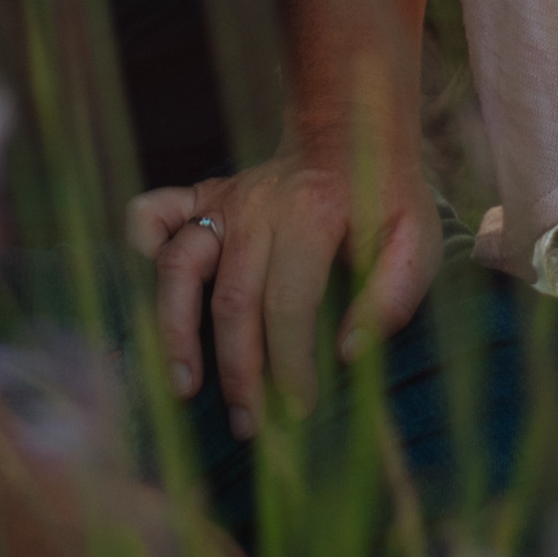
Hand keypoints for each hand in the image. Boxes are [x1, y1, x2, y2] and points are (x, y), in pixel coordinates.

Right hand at [128, 149, 445, 440]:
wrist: (350, 130)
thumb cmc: (386, 195)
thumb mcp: (417, 239)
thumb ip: (392, 296)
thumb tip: (349, 354)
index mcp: (313, 214)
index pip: (288, 302)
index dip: (290, 363)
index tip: (300, 409)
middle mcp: (259, 206)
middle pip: (232, 298)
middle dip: (238, 371)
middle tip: (250, 425)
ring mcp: (225, 200)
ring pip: (179, 264)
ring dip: (176, 329)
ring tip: (184, 384)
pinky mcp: (205, 197)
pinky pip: (154, 213)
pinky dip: (140, 248)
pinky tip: (146, 294)